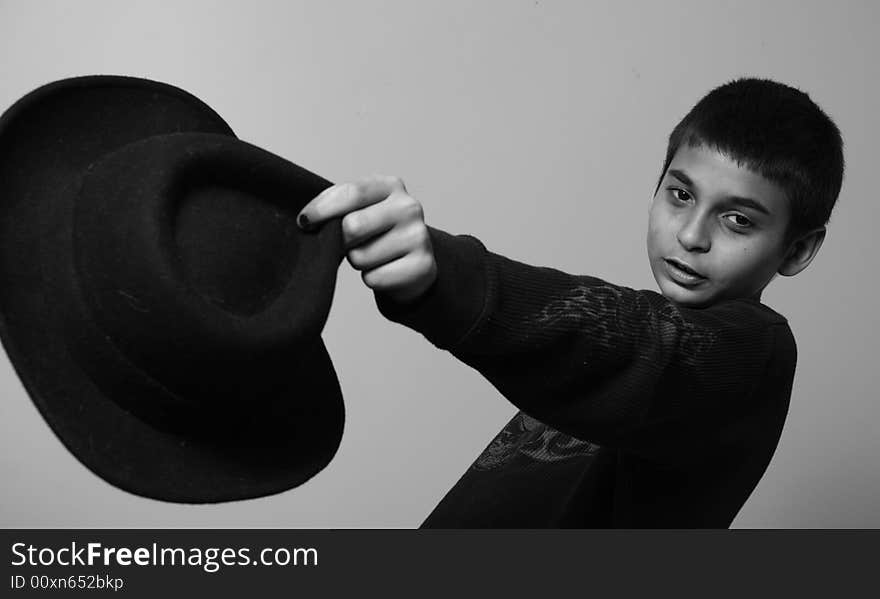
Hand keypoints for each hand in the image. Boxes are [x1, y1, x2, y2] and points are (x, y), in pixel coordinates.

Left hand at [297, 175, 436, 303]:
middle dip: (341, 240)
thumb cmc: (377, 233)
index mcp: (391, 186)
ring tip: (371, 256)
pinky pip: (374, 278)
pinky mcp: (422, 266)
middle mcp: (409, 207)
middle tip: (348, 243)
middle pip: (352, 226)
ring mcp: (419, 237)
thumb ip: (337, 206)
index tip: (304, 221)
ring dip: (357, 261)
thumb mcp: (359, 209)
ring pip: (361, 257)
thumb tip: (306, 220)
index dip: (322, 209)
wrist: (413, 263)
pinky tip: (384, 270)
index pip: (352, 193)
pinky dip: (371, 278)